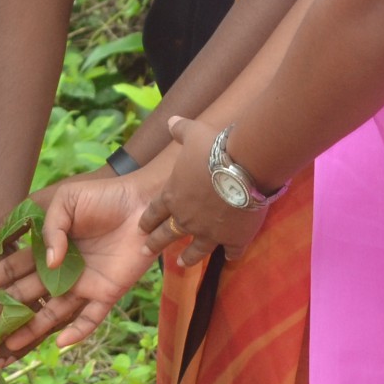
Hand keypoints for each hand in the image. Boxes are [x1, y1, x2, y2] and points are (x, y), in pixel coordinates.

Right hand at [0, 165, 162, 355]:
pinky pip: (91, 318)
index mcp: (47, 246)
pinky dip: (77, 331)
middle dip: (0, 308)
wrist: (142, 203)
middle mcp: (61, 269)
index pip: (14, 266)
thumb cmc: (103, 197)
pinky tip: (59, 342)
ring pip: (51, 312)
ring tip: (7, 343)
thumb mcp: (65, 201)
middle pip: (26, 293)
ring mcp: (83, 284)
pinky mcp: (106, 293)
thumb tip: (47, 261)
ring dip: (31, 328)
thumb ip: (49, 228)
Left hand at [139, 116, 267, 265]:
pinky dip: (231, 255)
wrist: (243, 167)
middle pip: (167, 234)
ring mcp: (210, 232)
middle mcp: (187, 219)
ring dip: (189, 257)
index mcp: (173, 196)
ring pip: (195, 250)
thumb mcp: (193, 134)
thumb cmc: (213, 149)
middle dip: (156, 243)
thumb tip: (172, 121)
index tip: (141, 228)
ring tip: (183, 263)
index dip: (147, 219)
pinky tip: (230, 259)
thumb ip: (180, 130)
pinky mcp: (233, 239)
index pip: (154, 211)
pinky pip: (231, 252)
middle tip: (147, 251)